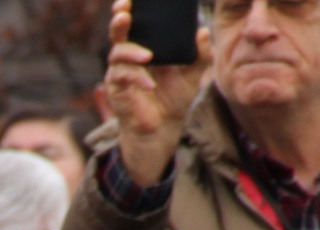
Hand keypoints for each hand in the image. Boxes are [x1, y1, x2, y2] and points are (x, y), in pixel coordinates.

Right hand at [104, 0, 210, 187]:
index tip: (131, 0)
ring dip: (131, 52)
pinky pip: (122, 77)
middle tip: (125, 14)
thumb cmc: (175, 97)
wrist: (164, 127)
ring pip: (117, 53)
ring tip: (148, 57)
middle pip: (118, 31)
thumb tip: (202, 32)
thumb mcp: (194, 73)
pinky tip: (150, 83)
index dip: (130, 9)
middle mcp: (130, 55)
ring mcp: (121, 71)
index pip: (136, 23)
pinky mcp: (117, 88)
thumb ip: (201, 53)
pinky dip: (136, 77)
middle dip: (119, 20)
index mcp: (146, 46)